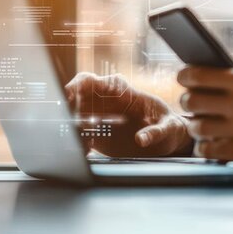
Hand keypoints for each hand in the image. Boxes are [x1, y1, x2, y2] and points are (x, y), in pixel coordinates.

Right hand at [65, 73, 193, 157]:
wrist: (169, 139)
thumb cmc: (169, 125)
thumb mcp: (169, 126)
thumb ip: (157, 132)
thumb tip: (141, 140)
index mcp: (124, 93)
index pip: (97, 82)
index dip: (80, 84)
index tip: (71, 92)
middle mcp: (109, 104)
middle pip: (80, 97)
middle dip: (68, 104)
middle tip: (63, 115)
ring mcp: (103, 120)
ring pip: (77, 117)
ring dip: (72, 126)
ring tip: (75, 139)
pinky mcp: (101, 137)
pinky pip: (84, 137)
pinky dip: (79, 143)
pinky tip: (83, 151)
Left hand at [178, 66, 232, 166]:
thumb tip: (229, 60)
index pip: (198, 75)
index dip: (185, 76)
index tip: (185, 78)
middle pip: (192, 101)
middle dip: (188, 100)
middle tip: (193, 101)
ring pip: (197, 127)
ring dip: (196, 125)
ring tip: (202, 122)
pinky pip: (208, 150)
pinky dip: (205, 147)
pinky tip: (211, 142)